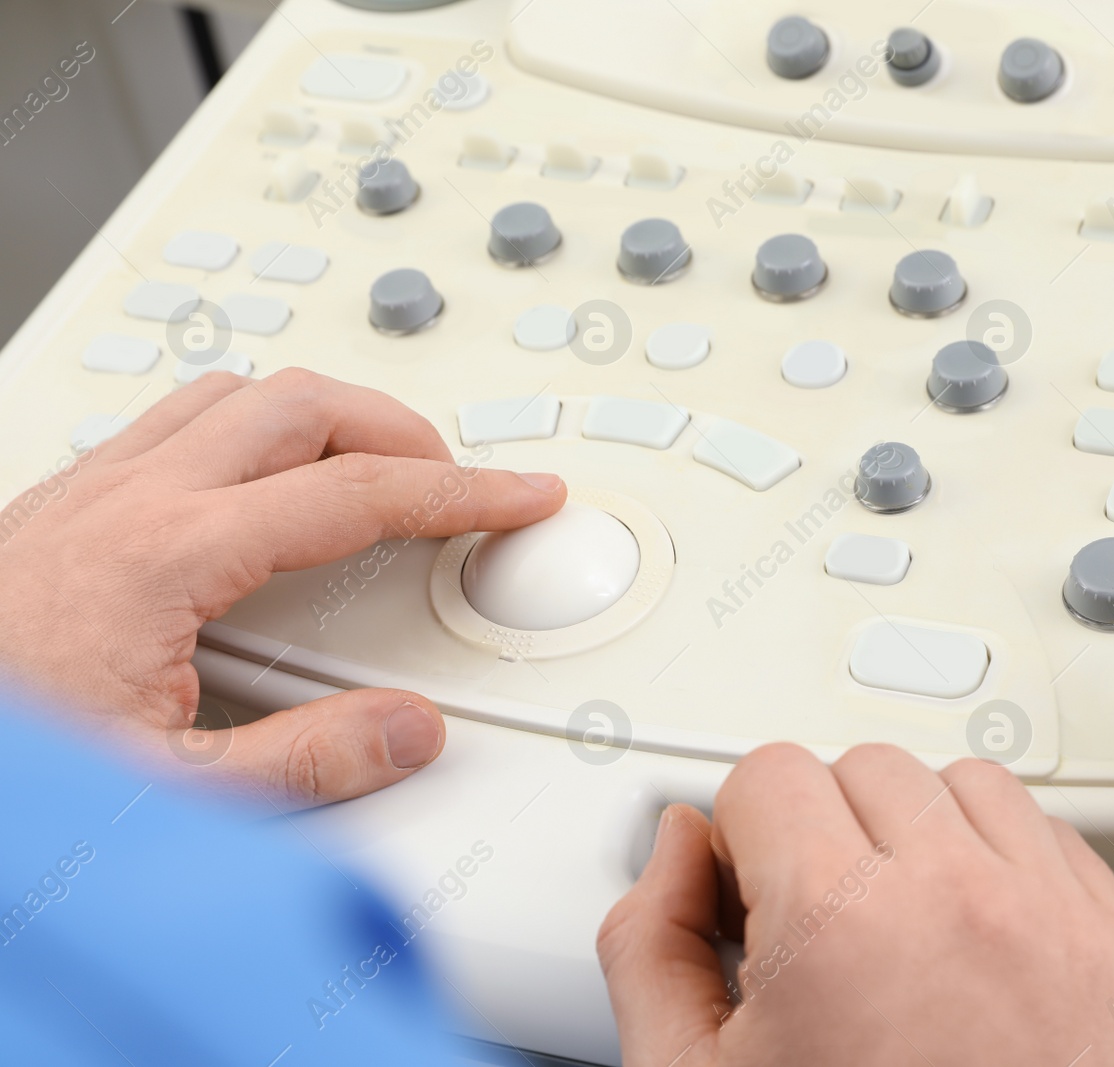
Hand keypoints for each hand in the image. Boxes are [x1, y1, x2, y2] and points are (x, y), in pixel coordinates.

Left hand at [0, 369, 564, 807]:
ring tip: (373, 466)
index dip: (459, 493)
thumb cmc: (7, 761)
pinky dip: (251, 431)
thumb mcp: (166, 793)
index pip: (353, 494)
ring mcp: (84, 492)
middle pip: (302, 405)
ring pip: (234, 394)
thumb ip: (305, 763)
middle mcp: (124, 500)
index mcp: (165, 556)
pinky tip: (261, 485)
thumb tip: (406, 730)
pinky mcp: (57, 506)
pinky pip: (175, 423)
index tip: (518, 494)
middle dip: (403, 431)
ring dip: (324, 416)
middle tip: (457, 480)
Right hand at [598, 743, 1113, 1065]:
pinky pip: (1047, 832)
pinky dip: (1001, 862)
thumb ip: (652, 946)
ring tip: (896, 927)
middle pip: (860, 769)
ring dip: (917, 834)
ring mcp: (1050, 915)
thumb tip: (677, 851)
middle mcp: (956, 898)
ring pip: (959, 783)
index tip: (753, 896)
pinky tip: (967, 936)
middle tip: (818, 927)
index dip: (742, 841)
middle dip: (822, 834)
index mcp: (840, 923)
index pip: (767, 775)